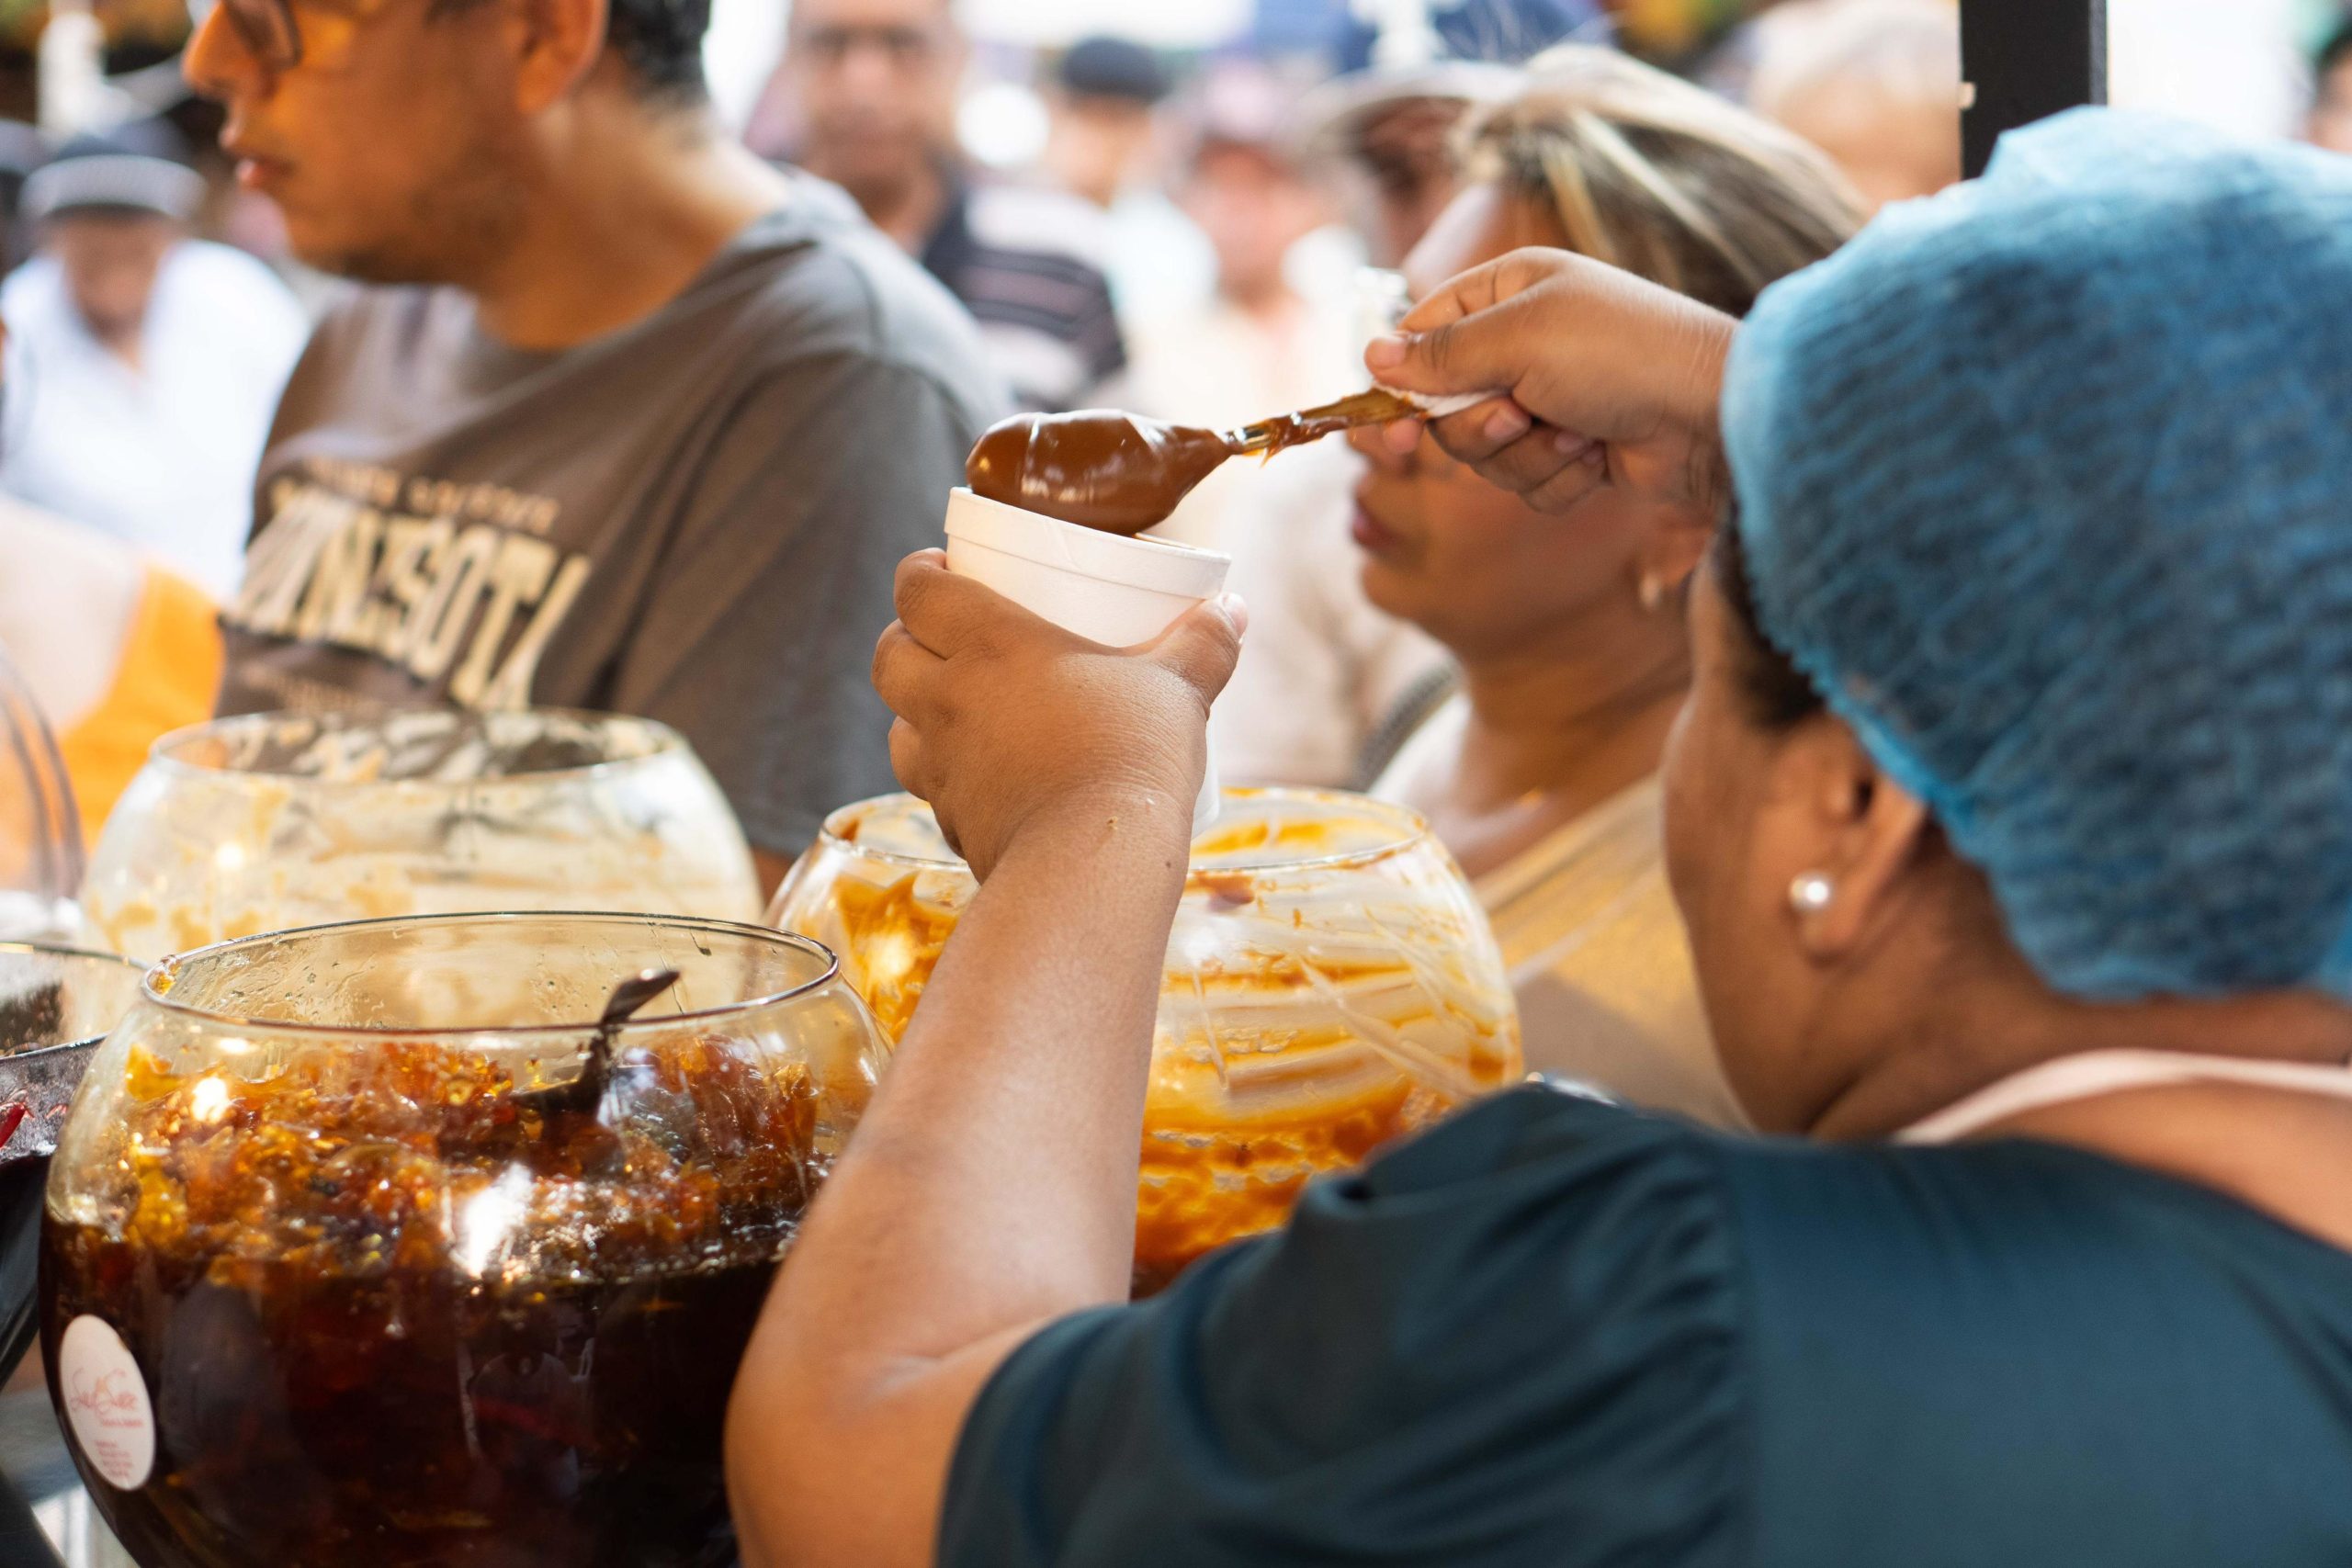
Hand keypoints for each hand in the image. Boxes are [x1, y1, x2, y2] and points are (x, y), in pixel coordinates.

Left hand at [872, 551, 1244, 878]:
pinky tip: (984, 782)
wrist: (1093, 863)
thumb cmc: (1130, 757)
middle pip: (887, 656)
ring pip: (895, 729)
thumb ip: (1204, 644)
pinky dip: (946, 781)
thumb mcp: (1178, 689)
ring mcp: (943, 766)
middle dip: (903, 640)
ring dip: (912, 715)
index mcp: (989, 645)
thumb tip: (1233, 610)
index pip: (918, 589)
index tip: (943, 570)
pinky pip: (931, 793)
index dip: (920, 573)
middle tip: (941, 638)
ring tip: (952, 711)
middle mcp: (948, 700)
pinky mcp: (952, 822)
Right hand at [1366, 247, 1737, 516]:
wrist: (1713, 416)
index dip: (1403, 383)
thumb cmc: (1622, 355)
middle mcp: (1524, 343)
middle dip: (1482, 425)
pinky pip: (1527, 483)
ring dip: (1528, 455)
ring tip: (1580, 433)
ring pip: (1485, 453)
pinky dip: (1559, 478)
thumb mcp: (1521, 338)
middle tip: (1521, 414)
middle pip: (1446, 407)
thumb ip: (1441, 353)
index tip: (1397, 426)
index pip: (1423, 334)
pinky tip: (1599, 457)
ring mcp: (1550, 400)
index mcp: (1509, 292)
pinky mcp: (1574, 451)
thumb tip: (1370, 356)